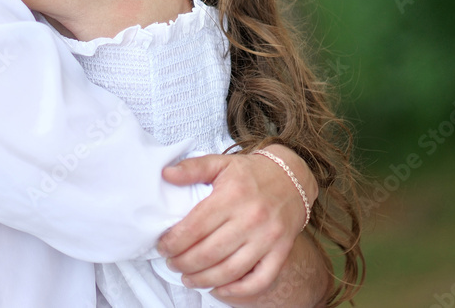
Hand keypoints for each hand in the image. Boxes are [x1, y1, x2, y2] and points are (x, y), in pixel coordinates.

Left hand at [157, 145, 315, 298]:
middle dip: (184, 263)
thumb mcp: (220, 162)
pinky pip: (259, 280)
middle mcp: (251, 219)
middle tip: (172, 264)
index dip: (173, 242)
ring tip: (188, 278)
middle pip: (209, 253)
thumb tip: (166, 174)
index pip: (194, 228)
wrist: (291, 178)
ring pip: (230, 271)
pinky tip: (218, 289)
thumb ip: (192, 168)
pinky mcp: (281, 252)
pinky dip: (237, 291)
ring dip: (203, 280)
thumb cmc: (250, 173)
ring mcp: (268, 238)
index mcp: (232, 196)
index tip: (162, 247)